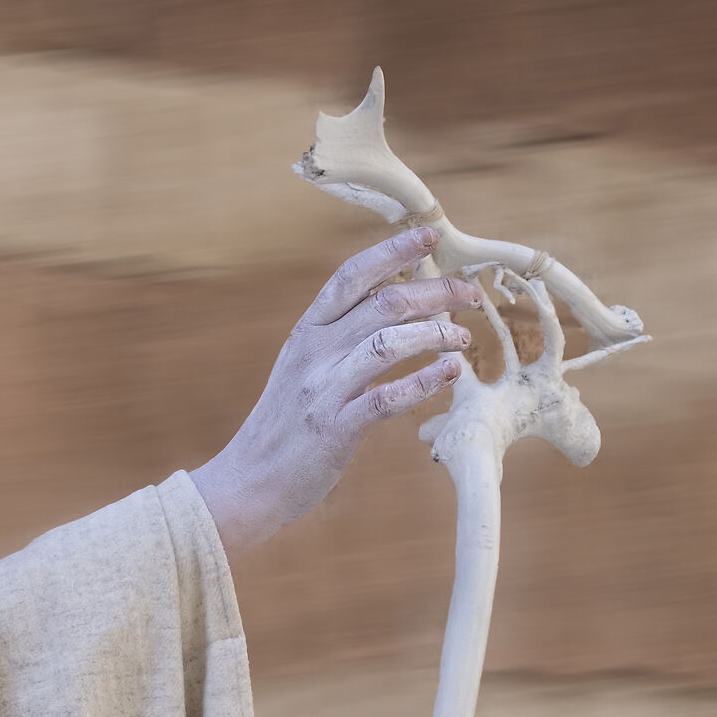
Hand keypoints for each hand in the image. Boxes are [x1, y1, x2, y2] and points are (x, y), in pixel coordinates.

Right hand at [189, 227, 477, 556]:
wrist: (247, 481)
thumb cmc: (284, 426)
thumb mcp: (302, 368)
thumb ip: (338, 339)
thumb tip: (392, 309)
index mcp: (307, 332)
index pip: (352, 276)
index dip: (393, 251)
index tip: (430, 235)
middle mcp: (314, 352)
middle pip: (384, 304)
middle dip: (435, 293)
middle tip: (469, 295)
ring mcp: (324, 389)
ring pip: (389, 343)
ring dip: (435, 335)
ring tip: (462, 338)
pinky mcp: (336, 428)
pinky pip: (387, 398)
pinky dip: (424, 382)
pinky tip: (449, 374)